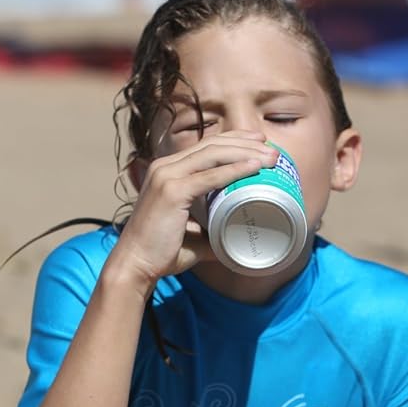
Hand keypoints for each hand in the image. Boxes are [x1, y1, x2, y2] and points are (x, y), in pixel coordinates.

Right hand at [112, 131, 277, 283]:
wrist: (134, 266)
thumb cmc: (160, 254)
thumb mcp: (191, 236)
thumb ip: (212, 233)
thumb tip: (235, 238)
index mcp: (167, 171)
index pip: (205, 146)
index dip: (234, 140)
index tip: (260, 143)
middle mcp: (165, 167)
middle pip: (213, 144)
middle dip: (246, 143)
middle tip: (273, 150)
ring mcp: (167, 176)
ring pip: (214, 154)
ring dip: (246, 153)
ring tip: (271, 158)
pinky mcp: (172, 191)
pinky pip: (210, 176)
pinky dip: (235, 169)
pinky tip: (254, 168)